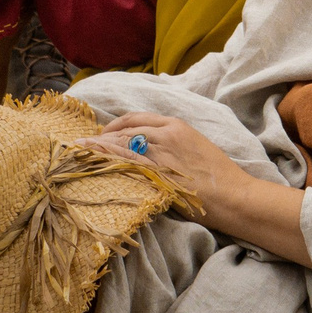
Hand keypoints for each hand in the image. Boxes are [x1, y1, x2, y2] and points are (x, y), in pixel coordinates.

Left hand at [92, 113, 234, 211]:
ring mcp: (161, 152)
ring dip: (97, 146)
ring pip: (121, 143)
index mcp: (176, 125)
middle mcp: (166, 134)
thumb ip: (174, 144)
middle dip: (102, 136)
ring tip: (78, 149)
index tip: (104, 132)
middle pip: (125, 129)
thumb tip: (153, 150)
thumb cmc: (219, 176)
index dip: (116, 124)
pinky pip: (125, 161)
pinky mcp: (158, 172)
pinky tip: (92, 159)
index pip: (137, 118)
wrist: (233, 194)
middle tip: (85, 144)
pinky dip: (106, 158)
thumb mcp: (196, 148)